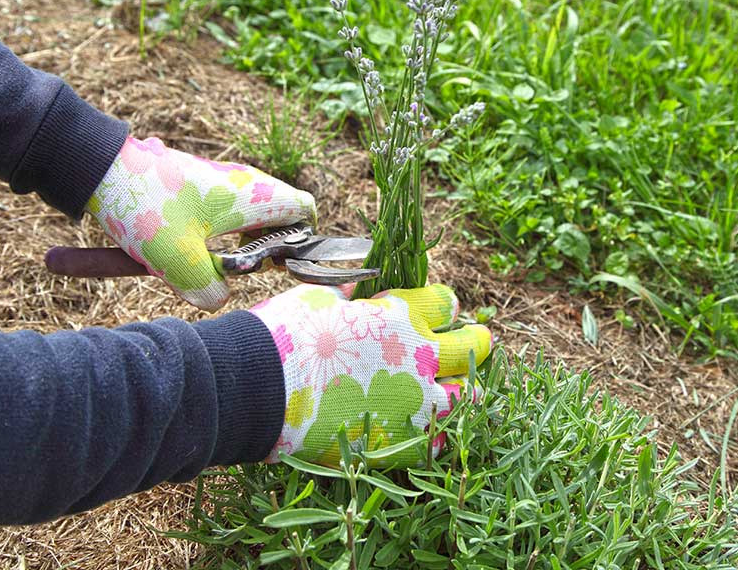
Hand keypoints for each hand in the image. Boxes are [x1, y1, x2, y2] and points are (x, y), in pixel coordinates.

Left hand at [87, 136, 316, 308]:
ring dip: (224, 246)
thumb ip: (210, 290)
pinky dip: (199, 236)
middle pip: (272, 219)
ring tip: (197, 262)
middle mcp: (240, 183)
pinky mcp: (190, 183)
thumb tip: (217, 298)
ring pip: (239, 219)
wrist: (97, 166)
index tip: (277, 262)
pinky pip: (210, 215)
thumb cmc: (147, 209)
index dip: (301, 239)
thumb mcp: (179, 262)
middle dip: (258, 250)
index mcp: (252, 197)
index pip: (304, 210)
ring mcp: (215, 180)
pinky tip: (172, 247)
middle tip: (231, 268)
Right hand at [251, 283, 491, 466]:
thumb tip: (356, 296)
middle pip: (471, 348)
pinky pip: (438, 441)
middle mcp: (418, 358)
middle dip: (476, 343)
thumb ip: (351, 299)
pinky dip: (440, 433)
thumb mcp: (320, 298)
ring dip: (468, 392)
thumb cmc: (285, 335)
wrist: (258, 388)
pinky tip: (437, 429)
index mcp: (400, 316)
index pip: (444, 303)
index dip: (443, 304)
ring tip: (468, 393)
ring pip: (466, 398)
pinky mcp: (399, 443)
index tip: (442, 309)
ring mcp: (413, 404)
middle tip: (479, 343)